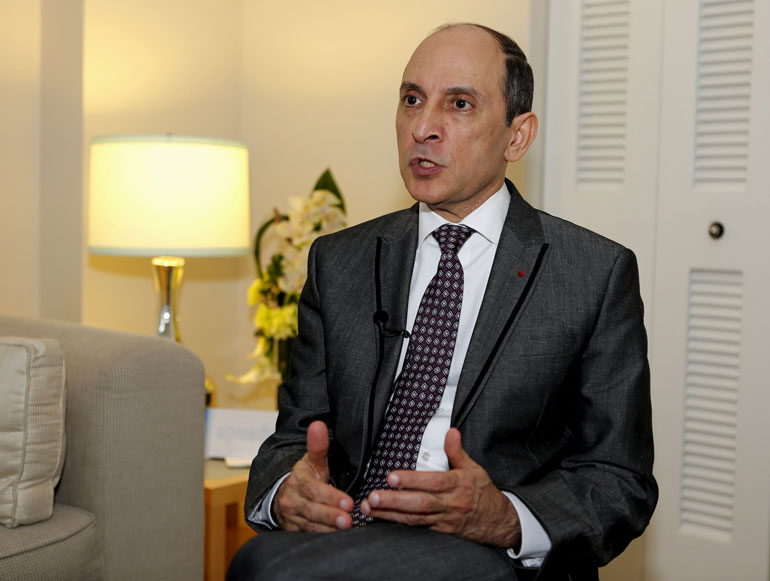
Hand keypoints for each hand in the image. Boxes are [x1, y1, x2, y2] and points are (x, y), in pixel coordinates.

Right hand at [272, 420, 353, 531]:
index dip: (331, 496)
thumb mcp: (312, 460)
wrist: (281, 495)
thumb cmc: (305, 476)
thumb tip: (318, 424)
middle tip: (348, 520)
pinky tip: (336, 538)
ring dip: (328, 529)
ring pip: (310, 526)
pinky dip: (322, 537)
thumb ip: (318, 445)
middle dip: (330, 516)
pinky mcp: (293, 531)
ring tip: (346, 529)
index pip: (314, 490)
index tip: (349, 502)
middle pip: (312, 510)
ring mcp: (291, 517)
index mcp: (298, 481)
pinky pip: (308, 536)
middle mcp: (292, 500)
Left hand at [361, 428, 521, 546]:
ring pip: (414, 518)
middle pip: (420, 504)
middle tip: (373, 496)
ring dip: (390, 514)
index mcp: (458, 485)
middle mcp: (450, 504)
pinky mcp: (439, 530)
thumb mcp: (473, 468)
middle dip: (394, 501)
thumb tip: (450, 432)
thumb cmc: (482, 492)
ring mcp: (444, 519)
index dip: (412, 480)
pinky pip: (416, 527)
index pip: (433, 482)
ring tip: (370, 507)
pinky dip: (398, 523)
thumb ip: (457, 451)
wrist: (496, 522)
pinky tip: (382, 518)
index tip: (392, 477)